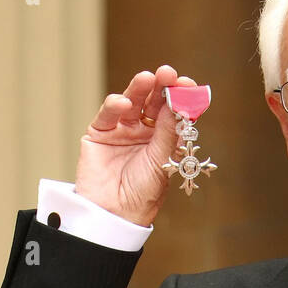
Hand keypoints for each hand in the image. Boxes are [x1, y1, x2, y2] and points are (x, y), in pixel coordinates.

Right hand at [74, 66, 197, 225]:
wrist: (114, 214)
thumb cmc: (142, 194)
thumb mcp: (161, 162)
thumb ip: (166, 132)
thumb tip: (176, 102)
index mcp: (164, 140)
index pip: (173, 112)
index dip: (180, 97)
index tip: (188, 84)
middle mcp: (144, 132)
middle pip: (154, 102)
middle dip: (161, 87)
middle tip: (168, 73)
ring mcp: (122, 130)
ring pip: (132, 101)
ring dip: (140, 88)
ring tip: (148, 78)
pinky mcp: (100, 132)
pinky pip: (109, 113)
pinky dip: (115, 105)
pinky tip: (124, 104)